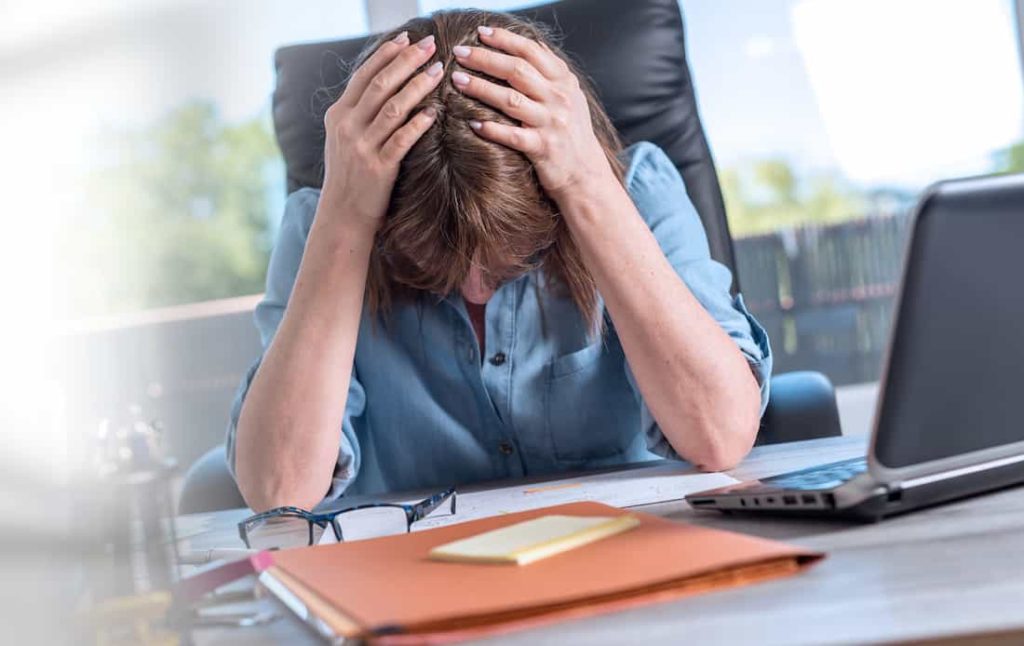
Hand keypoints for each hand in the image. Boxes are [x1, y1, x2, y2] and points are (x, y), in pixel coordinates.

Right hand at [321, 31, 443, 228]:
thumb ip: (359, 112)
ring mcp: (361, 147)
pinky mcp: (378, 168)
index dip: (387, 54)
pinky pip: (401, 140)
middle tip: (431, 46)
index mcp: (339, 115)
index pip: (364, 75)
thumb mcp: (345, 138)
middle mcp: (347, 127)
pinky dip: (418, 124)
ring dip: (418, 86)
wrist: (343, 215)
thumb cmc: (351, 175)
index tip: (408, 38)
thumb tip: (386, 82)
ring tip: (439, 72)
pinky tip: (434, 112)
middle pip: (381, 85)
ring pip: (393, 108)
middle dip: (407, 61)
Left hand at [451, 26, 613, 202]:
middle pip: (517, 71)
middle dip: (485, 59)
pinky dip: (492, 129)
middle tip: (460, 52)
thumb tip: (535, 44)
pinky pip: (513, 136)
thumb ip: (553, 71)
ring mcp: (551, 123)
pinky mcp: (543, 148)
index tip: (480, 32)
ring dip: (481, 88)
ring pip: (511, 100)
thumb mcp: (571, 95)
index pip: (531, 52)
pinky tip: (473, 123)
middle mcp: (559, 99)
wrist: (585, 172)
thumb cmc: (572, 131)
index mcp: (563, 81)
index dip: (505, 40)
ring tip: (458, 80)